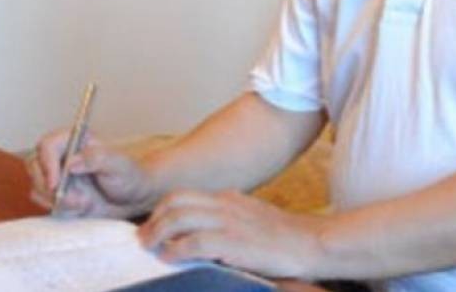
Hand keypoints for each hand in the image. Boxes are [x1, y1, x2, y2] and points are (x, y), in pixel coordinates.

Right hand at [27, 129, 159, 218]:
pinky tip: (82, 208)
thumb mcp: (120, 166)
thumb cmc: (130, 176)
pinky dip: (62, 210)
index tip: (56, 184)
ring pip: (38, 187)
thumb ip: (98, 159)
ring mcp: (57, 175)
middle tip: (77, 200)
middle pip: (35, 167)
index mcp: (76, 140)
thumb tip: (72, 163)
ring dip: (59, 201)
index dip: (47, 163)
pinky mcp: (56, 194)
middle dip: (52, 188)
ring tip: (86, 203)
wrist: (132, 199)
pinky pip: (45, 204)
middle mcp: (62, 156)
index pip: (47, 145)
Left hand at [138, 190, 326, 280]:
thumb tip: (202, 233)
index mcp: (229, 197)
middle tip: (143, 239)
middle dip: (153, 219)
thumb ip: (228, 220)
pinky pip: (193, 241)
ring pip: (178, 217)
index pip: (184, 195)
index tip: (152, 227)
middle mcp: (225, 204)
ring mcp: (229, 221)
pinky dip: (175, 249)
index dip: (162, 210)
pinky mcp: (233, 242)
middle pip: (175, 201)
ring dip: (157, 233)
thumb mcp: (252, 218)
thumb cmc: (284, 238)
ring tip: (150, 248)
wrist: (312, 242)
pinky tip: (169, 258)